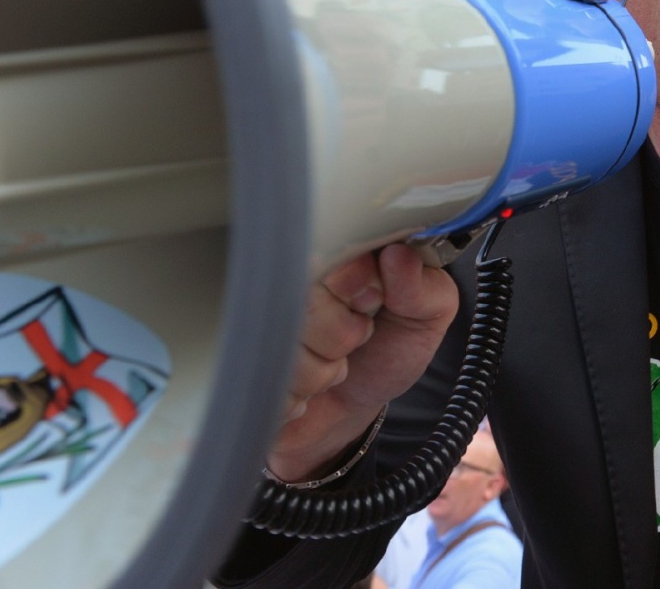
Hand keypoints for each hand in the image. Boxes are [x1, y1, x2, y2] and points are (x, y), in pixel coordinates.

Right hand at [265, 243, 457, 481]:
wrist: (348, 411)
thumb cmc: (385, 351)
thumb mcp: (426, 317)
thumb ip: (424, 287)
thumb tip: (398, 255)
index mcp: (328, 251)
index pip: (325, 248)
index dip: (353, 280)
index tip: (371, 298)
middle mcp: (281, 278)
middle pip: (297, 296)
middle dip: (342, 332)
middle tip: (359, 335)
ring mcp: (250, 321)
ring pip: (280, 344)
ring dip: (321, 371)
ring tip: (333, 365)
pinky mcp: (233, 366)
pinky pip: (262, 383)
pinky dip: (295, 399)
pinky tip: (304, 392)